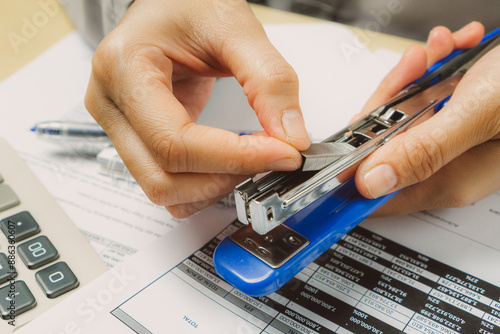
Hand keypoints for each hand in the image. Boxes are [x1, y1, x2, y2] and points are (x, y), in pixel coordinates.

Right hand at [84, 0, 309, 216]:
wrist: (168, 3)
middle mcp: (111, 104)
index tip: (282, 154)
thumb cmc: (186, 2)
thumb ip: (269, 80)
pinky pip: (166, 183)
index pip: (174, 141)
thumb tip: (291, 137)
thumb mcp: (234, 26)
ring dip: (213, 187)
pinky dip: (201, 185)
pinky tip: (229, 164)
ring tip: (250, 160)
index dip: (233, 157)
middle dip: (224, 178)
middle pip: (163, 177)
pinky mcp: (137, 139)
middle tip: (271, 157)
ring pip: (162, 190)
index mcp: (124, 68)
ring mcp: (119, 126)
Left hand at [354, 22, 499, 215]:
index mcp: (449, 180)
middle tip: (410, 71)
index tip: (346, 136)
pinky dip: (431, 71)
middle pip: (384, 146)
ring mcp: (452, 143)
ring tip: (437, 53)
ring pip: (402, 117)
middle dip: (388, 103)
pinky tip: (449, 51)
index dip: (354, 164)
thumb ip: (424, 150)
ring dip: (412, 80)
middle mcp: (448, 167)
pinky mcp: (457, 121)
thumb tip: (370, 183)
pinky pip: (424, 101)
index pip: (378, 192)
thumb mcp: (478, 114)